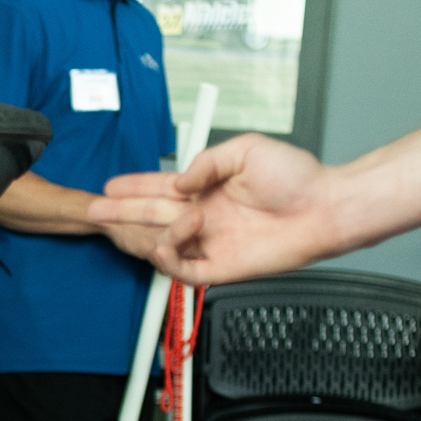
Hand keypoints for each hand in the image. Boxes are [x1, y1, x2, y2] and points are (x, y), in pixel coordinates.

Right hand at [89, 133, 342, 287]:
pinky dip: (169, 262)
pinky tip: (166, 247)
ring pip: (164, 244)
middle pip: (152, 216)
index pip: (161, 188)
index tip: (111, 186)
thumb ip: (207, 162)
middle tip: (96, 210)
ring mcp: (213, 242)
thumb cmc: (296, 177)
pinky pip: (184, 271)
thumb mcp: (246, 149)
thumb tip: (179, 182)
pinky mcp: (222, 266)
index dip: (134, 187)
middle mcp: (207, 216)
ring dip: (156, 233)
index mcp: (209, 188)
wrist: (324, 208)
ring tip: (172, 222)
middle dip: (121, 213)